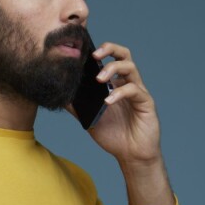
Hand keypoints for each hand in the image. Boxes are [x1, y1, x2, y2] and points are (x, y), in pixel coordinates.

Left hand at [66, 40, 162, 164]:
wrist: (132, 155)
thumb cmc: (114, 136)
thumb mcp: (89, 119)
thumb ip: (77, 106)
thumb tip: (59, 95)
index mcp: (114, 84)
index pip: (109, 59)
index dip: (99, 51)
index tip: (82, 52)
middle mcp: (127, 83)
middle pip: (123, 54)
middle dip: (109, 49)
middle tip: (94, 55)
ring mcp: (137, 91)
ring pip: (130, 67)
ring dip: (112, 69)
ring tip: (99, 80)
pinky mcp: (145, 102)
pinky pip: (133, 90)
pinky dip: (119, 92)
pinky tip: (108, 101)